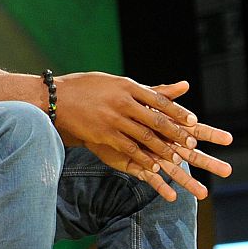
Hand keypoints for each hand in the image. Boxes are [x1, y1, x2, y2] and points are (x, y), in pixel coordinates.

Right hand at [52, 73, 200, 176]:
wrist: (54, 100)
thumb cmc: (84, 88)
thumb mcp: (113, 82)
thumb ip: (141, 88)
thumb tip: (179, 85)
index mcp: (126, 86)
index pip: (159, 99)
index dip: (177, 111)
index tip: (193, 121)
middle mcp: (122, 102)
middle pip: (155, 119)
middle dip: (175, 133)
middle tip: (190, 144)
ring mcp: (112, 119)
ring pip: (145, 136)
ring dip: (162, 149)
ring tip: (176, 160)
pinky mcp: (103, 134)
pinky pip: (128, 148)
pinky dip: (143, 158)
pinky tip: (153, 166)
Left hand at [81, 81, 232, 201]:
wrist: (97, 120)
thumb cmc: (123, 109)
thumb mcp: (144, 101)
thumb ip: (164, 96)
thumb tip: (185, 84)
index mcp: (168, 128)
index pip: (194, 131)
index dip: (211, 135)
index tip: (229, 139)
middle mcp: (163, 144)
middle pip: (190, 154)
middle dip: (209, 162)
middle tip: (228, 170)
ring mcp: (152, 156)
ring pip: (174, 170)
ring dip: (188, 182)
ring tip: (204, 194)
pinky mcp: (137, 164)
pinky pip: (150, 178)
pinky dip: (160, 187)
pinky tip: (171, 197)